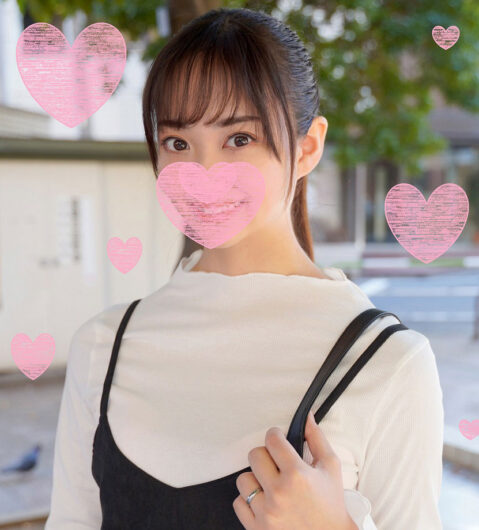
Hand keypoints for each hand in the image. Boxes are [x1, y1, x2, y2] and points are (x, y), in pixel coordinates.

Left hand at [233, 411, 357, 529]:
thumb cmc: (331, 504)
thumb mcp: (330, 467)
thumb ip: (316, 438)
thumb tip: (307, 416)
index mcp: (297, 474)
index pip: (272, 439)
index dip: (276, 436)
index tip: (278, 441)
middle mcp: (279, 492)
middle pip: (254, 455)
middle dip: (266, 456)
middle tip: (276, 464)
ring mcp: (266, 512)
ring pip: (243, 479)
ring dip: (255, 479)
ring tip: (270, 485)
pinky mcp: (257, 528)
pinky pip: (238, 503)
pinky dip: (249, 501)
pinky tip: (265, 501)